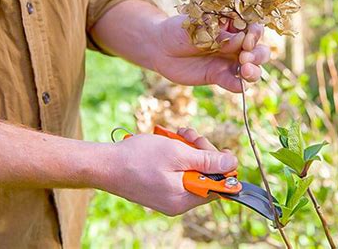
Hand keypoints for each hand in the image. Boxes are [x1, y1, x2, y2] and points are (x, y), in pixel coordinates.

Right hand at [101, 128, 236, 215]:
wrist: (104, 164)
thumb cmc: (138, 158)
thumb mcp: (179, 154)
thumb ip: (208, 161)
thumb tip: (232, 163)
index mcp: (184, 199)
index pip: (217, 187)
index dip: (222, 167)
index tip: (220, 149)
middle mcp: (177, 202)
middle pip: (205, 176)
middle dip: (202, 152)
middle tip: (191, 136)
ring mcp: (167, 196)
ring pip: (191, 170)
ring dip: (190, 149)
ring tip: (180, 134)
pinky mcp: (159, 188)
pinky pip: (177, 172)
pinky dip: (178, 155)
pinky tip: (171, 141)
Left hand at [150, 15, 269, 91]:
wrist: (160, 48)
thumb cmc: (179, 30)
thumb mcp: (197, 27)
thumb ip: (219, 35)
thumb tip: (240, 40)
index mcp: (233, 26)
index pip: (253, 28)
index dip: (255, 34)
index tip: (247, 39)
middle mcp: (236, 44)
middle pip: (259, 50)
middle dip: (257, 54)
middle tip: (245, 57)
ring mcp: (229, 62)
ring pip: (252, 68)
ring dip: (254, 71)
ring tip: (245, 72)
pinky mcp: (220, 76)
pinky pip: (235, 83)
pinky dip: (240, 85)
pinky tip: (239, 85)